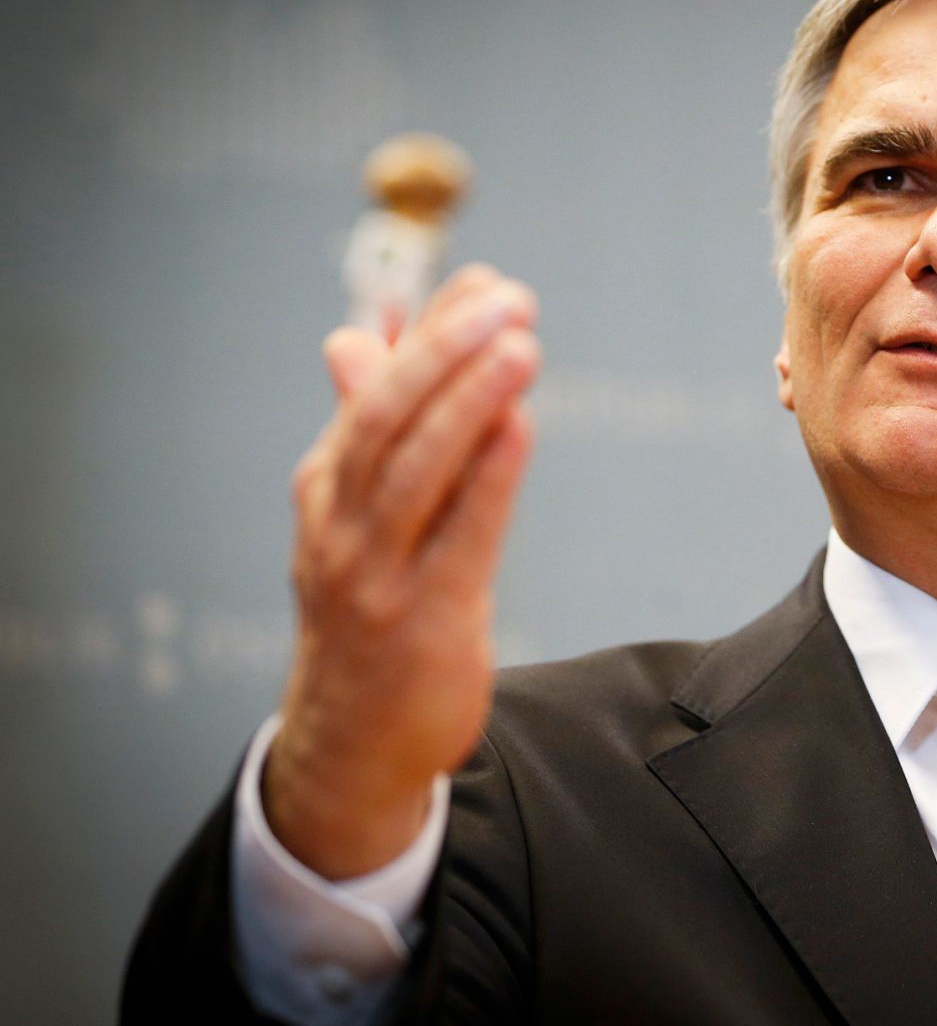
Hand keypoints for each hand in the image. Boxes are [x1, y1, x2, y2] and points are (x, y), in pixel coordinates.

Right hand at [264, 264, 540, 878]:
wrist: (351, 745)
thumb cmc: (370, 611)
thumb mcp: (357, 517)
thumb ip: (369, 428)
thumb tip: (354, 335)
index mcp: (328, 488)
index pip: (377, 391)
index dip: (429, 331)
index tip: (483, 280)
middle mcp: (341, 524)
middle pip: (388, 419)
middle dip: (445, 350)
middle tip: (507, 296)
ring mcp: (375, 574)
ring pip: (415, 471)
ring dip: (466, 400)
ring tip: (518, 343)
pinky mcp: (423, 621)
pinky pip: (459, 537)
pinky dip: (487, 476)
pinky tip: (519, 426)